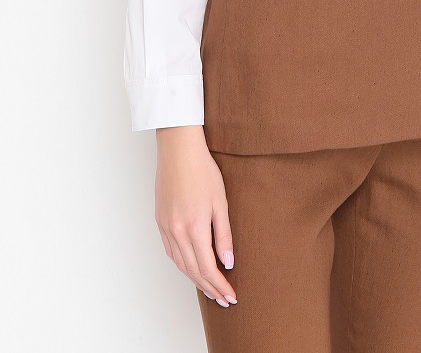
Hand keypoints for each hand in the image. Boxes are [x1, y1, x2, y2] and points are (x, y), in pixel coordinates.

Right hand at [155, 126, 237, 306]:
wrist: (178, 151)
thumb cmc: (203, 170)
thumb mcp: (221, 202)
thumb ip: (224, 235)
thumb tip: (228, 262)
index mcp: (194, 227)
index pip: (208, 268)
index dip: (219, 285)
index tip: (231, 296)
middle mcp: (176, 231)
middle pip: (193, 270)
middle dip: (209, 288)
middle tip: (223, 299)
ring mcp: (165, 227)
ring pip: (180, 264)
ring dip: (195, 279)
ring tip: (210, 288)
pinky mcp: (160, 221)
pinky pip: (170, 251)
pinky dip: (182, 264)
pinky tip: (192, 267)